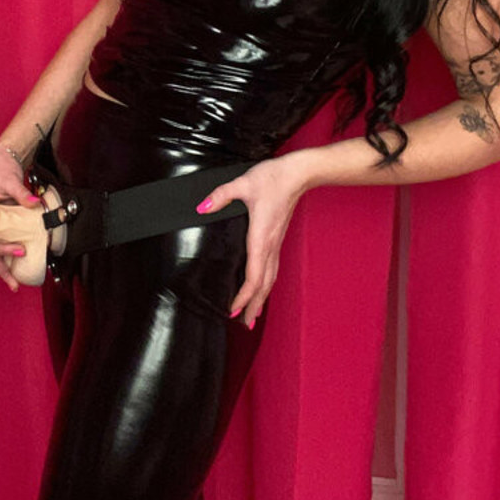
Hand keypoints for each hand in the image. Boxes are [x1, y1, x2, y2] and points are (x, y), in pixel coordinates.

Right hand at [0, 147, 44, 292]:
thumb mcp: (10, 179)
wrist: (4, 161)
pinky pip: (0, 245)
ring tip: (14, 283)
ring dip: (2, 267)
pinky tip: (16, 273)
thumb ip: (21, 193)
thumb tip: (34, 203)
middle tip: (20, 252)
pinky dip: (7, 259)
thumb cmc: (0, 168)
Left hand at [195, 151, 315, 327]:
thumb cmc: (273, 179)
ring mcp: (275, 243)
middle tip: (244, 325)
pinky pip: (272, 268)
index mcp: (261, 238)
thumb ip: (221, 196)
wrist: (298, 174)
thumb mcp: (243, 184)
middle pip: (263, 284)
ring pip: (270, 278)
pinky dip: (266, 284)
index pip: (253, 276)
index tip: (233, 310)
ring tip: (253, 316)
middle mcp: (270, 246)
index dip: (244, 296)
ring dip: (261, 298)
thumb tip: (202, 207)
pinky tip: (262, 289)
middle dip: (254, 306)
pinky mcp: (277, 239)